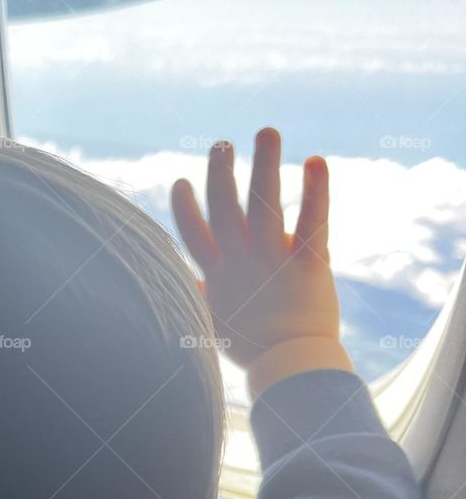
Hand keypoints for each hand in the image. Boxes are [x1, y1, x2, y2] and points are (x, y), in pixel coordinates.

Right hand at [171, 128, 351, 396]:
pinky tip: (316, 160)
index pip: (193, 234)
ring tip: (267, 131)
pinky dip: (316, 190)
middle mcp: (240, 261)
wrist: (290, 367)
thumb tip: (186, 285)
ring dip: (264, 164)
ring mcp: (272, 260)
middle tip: (221, 143)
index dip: (185, 207)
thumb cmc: (254, 349)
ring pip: (264, 204)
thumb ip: (201, 297)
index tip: (182, 182)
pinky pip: (312, 221)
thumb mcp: (216, 323)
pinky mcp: (308, 263)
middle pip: (224, 208)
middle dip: (220, 173)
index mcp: (216, 276)